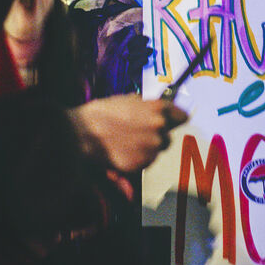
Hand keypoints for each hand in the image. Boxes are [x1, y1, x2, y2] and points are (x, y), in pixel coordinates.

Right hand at [70, 94, 187, 173]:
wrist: (83, 133)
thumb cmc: (102, 113)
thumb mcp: (128, 100)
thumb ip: (147, 106)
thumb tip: (157, 110)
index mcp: (158, 109)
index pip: (181, 116)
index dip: (175, 119)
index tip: (171, 122)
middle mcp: (159, 128)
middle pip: (168, 137)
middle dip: (156, 137)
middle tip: (137, 134)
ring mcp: (152, 148)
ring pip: (156, 151)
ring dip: (146, 149)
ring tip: (126, 143)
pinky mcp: (142, 164)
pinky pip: (145, 162)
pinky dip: (137, 160)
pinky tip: (122, 152)